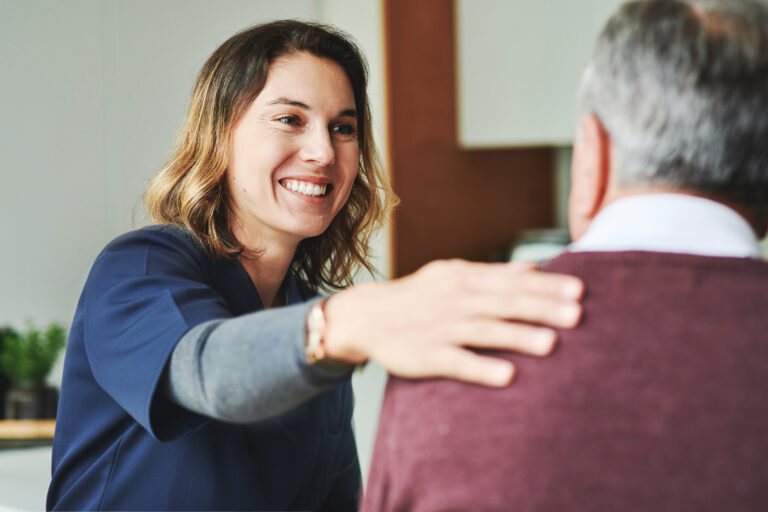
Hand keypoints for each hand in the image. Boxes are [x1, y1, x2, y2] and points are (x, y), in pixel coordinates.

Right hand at [323, 259, 583, 386]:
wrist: (366, 316)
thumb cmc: (419, 296)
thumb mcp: (453, 275)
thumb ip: (495, 273)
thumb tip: (536, 267)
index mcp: (464, 278)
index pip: (511, 281)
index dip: (546, 286)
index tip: (580, 291)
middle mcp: (455, 300)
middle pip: (503, 303)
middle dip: (541, 308)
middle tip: (577, 315)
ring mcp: (440, 328)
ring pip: (484, 331)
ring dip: (518, 336)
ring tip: (552, 343)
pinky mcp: (426, 355)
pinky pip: (456, 361)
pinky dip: (481, 367)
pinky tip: (508, 375)